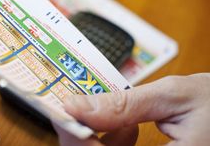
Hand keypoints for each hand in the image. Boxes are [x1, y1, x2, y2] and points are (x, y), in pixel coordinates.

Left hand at [54, 73, 209, 144]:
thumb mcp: (174, 97)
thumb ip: (124, 105)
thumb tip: (76, 105)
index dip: (75, 139)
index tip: (63, 112)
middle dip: (85, 137)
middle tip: (83, 109)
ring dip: (99, 140)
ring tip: (122, 117)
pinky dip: (114, 144)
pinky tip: (128, 126)